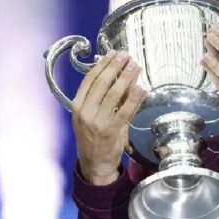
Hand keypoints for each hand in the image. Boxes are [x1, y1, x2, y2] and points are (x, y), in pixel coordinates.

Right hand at [72, 50, 146, 184]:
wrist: (94, 164)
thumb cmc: (93, 137)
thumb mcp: (91, 115)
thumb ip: (102, 98)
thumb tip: (119, 76)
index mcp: (77, 106)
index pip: (90, 80)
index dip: (102, 65)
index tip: (113, 54)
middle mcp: (85, 112)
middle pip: (102, 83)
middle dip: (115, 67)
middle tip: (126, 56)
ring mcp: (98, 121)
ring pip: (114, 94)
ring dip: (126, 78)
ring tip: (135, 66)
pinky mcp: (112, 130)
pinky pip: (125, 110)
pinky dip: (134, 98)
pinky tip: (141, 88)